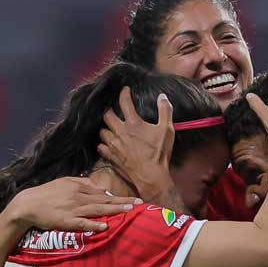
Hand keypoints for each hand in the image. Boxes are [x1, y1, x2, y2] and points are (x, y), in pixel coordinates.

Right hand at [5, 176, 135, 232]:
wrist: (28, 204)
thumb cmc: (46, 193)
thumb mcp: (64, 182)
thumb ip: (82, 182)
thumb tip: (99, 187)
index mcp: (78, 187)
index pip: (103, 192)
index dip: (118, 196)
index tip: (133, 199)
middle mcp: (78, 197)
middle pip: (105, 199)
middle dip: (123, 202)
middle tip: (139, 203)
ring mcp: (73, 209)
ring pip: (98, 209)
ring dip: (114, 210)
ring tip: (129, 211)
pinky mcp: (67, 221)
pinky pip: (82, 223)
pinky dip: (94, 224)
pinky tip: (105, 226)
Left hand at [98, 86, 174, 203]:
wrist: (151, 176)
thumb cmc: (159, 153)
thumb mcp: (167, 130)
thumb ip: (165, 111)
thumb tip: (162, 96)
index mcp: (133, 123)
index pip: (124, 102)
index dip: (124, 93)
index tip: (125, 90)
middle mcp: (120, 132)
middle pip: (107, 115)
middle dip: (109, 110)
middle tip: (114, 110)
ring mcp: (114, 145)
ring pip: (102, 131)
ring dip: (106, 128)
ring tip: (111, 127)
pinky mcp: (111, 157)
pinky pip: (101, 147)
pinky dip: (103, 144)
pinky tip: (107, 143)